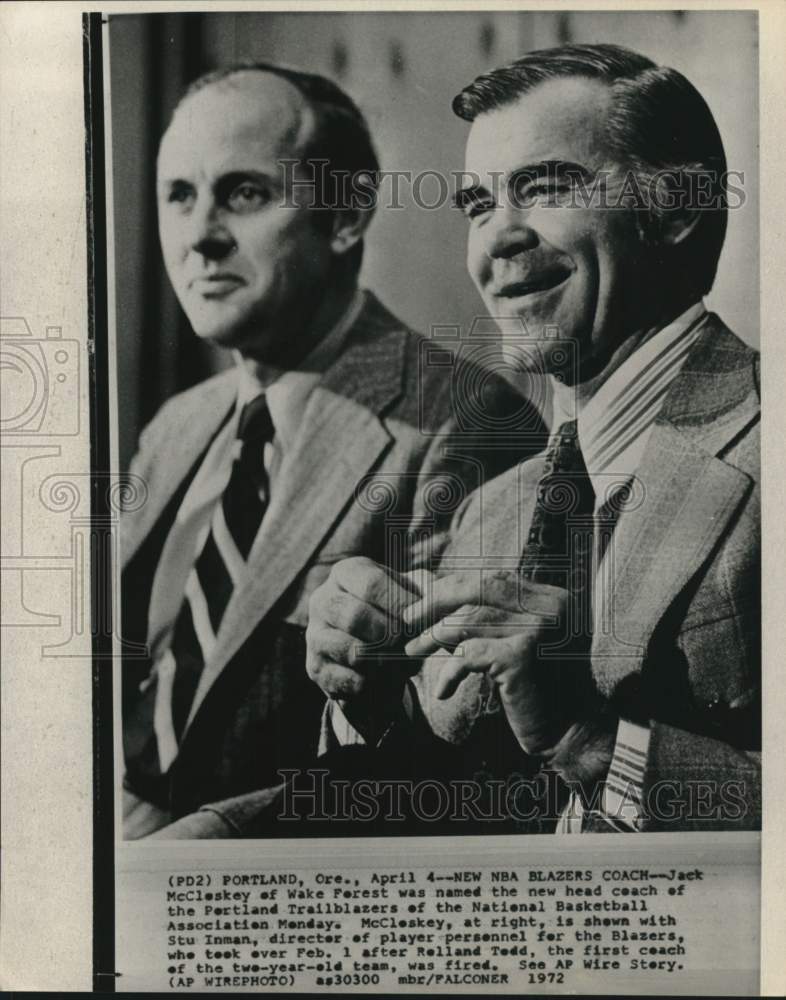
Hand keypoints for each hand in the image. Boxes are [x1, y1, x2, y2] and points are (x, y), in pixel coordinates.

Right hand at [306, 556, 431, 739]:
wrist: (376, 656)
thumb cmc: (397, 615)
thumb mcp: (413, 595)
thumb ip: (428, 592)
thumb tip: (438, 602)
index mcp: (346, 572)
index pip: (371, 583)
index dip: (401, 604)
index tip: (421, 620)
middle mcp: (323, 599)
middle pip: (356, 616)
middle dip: (391, 633)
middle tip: (408, 641)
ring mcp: (314, 634)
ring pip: (352, 651)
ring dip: (385, 660)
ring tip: (400, 659)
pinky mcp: (315, 668)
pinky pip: (350, 679)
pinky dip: (376, 682)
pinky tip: (383, 676)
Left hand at [402, 569, 576, 753]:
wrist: (577, 733)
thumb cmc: (542, 688)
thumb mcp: (513, 643)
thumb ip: (483, 616)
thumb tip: (427, 582)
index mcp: (549, 598)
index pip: (492, 579)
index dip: (452, 587)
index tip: (423, 601)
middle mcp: (548, 607)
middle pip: (478, 588)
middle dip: (436, 601)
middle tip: (408, 620)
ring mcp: (537, 630)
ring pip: (470, 620)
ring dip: (433, 637)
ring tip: (413, 651)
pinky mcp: (523, 658)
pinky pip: (470, 655)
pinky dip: (450, 672)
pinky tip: (443, 690)